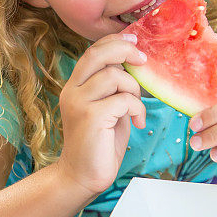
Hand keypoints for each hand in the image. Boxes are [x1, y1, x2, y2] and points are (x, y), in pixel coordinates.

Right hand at [57, 33, 146, 197]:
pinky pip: (122, 100)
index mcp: (75, 86)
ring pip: (114, 76)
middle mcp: (72, 91)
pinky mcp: (90, 117)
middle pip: (98, 54)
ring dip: (134, 89)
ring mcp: (79, 103)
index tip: (134, 40)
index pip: (92, 52)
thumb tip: (132, 63)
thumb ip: (114, 87)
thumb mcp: (108, 107)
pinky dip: (136, 108)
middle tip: (143, 60)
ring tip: (137, 109)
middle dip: (125, 50)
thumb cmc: (100, 143)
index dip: (114, 41)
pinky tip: (137, 123)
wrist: (82, 176)